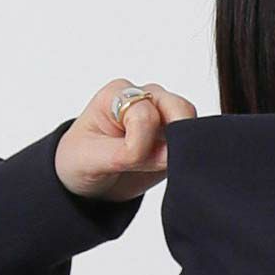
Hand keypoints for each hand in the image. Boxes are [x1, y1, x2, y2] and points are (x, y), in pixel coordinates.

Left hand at [55, 78, 197, 204]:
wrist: (86, 179)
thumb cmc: (81, 161)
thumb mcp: (90, 158)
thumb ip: (127, 154)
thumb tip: (169, 154)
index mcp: (118, 94)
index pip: (145, 114)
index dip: (140, 144)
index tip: (124, 161)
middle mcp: (144, 99)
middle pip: (178, 108)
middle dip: (174, 138)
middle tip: (158, 162)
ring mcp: (162, 117)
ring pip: (190, 123)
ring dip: (181, 148)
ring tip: (158, 166)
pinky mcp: (174, 139)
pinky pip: (194, 141)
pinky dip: (188, 156)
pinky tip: (171, 167)